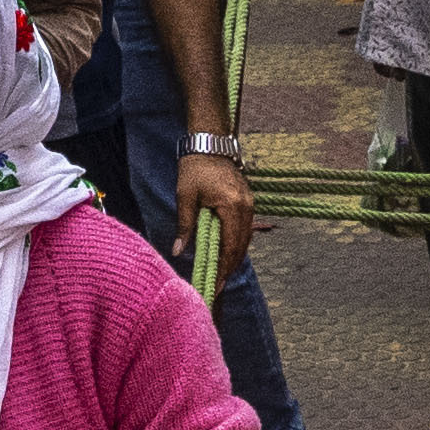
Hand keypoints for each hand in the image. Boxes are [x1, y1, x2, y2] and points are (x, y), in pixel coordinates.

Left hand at [174, 138, 251, 286]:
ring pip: (246, 239)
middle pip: (241, 246)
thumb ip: (185, 225)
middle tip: (217, 284)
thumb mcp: (185, 197)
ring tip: (221, 274)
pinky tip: (226, 254)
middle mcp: (246, 207)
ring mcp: (250, 203)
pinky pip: (245, 229)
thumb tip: (178, 251)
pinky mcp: (248, 201)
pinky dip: (237, 244)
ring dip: (234, 257)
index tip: (214, 283)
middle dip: (229, 268)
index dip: (223, 268)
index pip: (230, 246)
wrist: (210, 144)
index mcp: (231, 206)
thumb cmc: (195, 168)